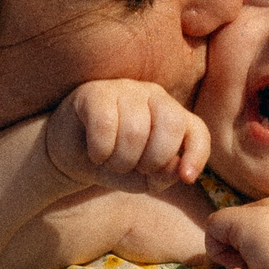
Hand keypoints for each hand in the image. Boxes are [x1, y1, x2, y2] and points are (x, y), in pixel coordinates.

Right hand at [44, 80, 210, 192]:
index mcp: (172, 115)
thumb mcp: (144, 178)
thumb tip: (179, 169)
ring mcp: (124, 89)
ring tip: (111, 162)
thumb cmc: (115, 162)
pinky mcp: (94, 93)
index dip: (197, 155)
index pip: (196, 130)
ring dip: (121, 160)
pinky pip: (105, 124)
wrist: (71, 154)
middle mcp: (153, 96)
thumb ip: (165, 174)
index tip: (186, 178)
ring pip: (135, 129)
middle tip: (136, 168)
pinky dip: (101, 150)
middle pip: (171, 124)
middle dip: (154, 159)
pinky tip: (96, 153)